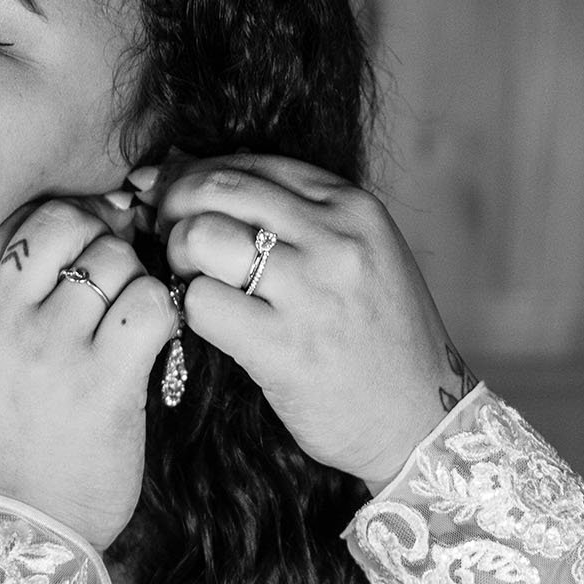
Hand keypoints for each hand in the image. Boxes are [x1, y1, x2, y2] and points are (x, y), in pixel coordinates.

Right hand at [0, 195, 176, 550]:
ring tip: (135, 323)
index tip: (92, 251)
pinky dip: (166, 312)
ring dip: (137, 281)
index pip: (21, 223)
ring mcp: (48, 350)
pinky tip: (158, 342)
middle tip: (122, 283)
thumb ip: (7, 303)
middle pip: (68, 224)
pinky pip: (151, 305)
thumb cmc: (4, 451)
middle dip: (105, 242)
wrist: (12, 535)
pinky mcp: (101, 382)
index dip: (70, 225)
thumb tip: (89, 233)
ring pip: (114, 259)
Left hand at [145, 153, 475, 491]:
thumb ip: (299, 217)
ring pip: (201, 237)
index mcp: (352, 207)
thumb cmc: (379, 339)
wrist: (419, 419)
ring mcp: (310, 292)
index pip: (250, 164)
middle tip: (165, 235)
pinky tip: (203, 322)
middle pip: (218, 189)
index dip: (197, 177)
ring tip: (190, 281)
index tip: (174, 199)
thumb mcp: (361, 256)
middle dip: (174, 207)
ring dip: (177, 258)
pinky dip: (188, 309)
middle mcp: (335, 239)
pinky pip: (202, 303)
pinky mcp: (283, 346)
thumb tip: (200, 178)